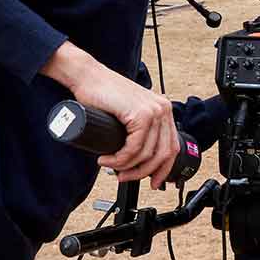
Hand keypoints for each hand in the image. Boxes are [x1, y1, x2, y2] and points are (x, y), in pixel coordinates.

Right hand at [42, 42, 178, 189]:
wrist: (88, 77)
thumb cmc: (103, 94)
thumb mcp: (129, 113)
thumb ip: (138, 128)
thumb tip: (139, 157)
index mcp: (164, 110)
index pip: (172, 147)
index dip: (163, 169)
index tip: (154, 182)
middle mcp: (163, 109)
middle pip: (162, 154)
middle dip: (142, 172)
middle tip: (124, 177)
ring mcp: (153, 111)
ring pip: (146, 154)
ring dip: (126, 167)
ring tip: (111, 166)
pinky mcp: (140, 114)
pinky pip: (134, 148)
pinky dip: (120, 159)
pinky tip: (109, 160)